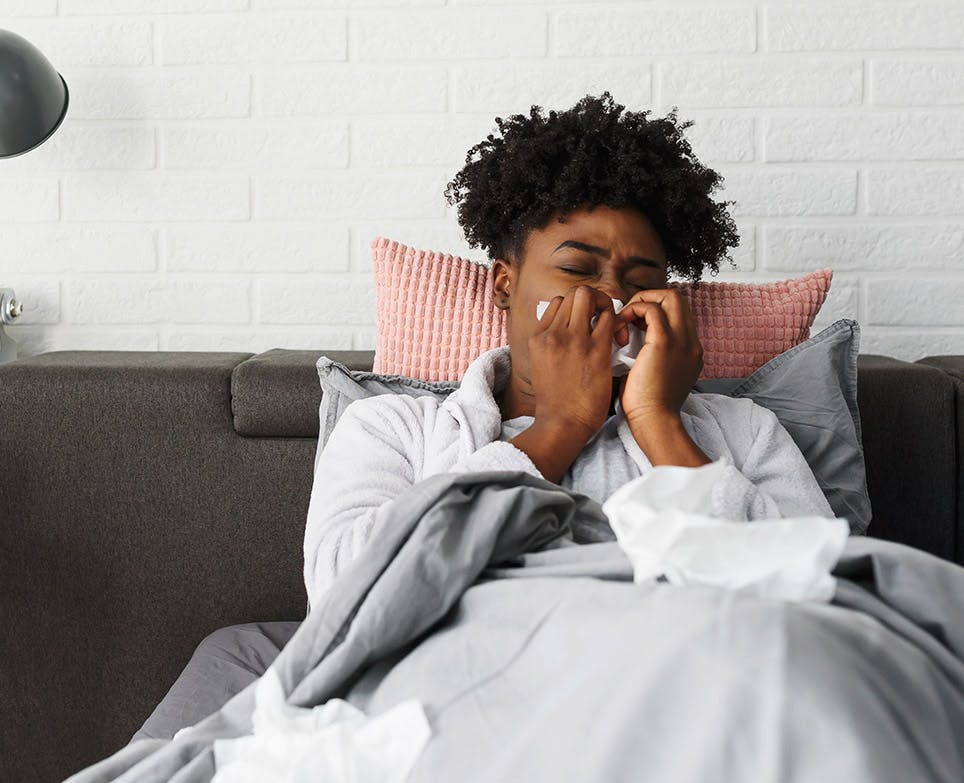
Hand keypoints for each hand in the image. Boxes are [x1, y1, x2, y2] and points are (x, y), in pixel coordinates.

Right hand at [527, 285, 616, 442]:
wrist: (561, 425)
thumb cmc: (555, 401)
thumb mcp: (539, 365)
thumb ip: (550, 344)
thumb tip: (562, 330)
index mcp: (538, 337)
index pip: (558, 302)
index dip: (575, 308)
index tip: (585, 323)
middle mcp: (553, 333)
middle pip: (574, 293)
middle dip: (592, 299)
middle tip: (602, 318)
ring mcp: (573, 340)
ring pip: (590, 297)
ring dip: (604, 305)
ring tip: (611, 326)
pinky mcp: (595, 350)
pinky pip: (610, 318)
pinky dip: (618, 321)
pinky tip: (619, 337)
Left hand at [617, 288, 703, 424]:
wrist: (654, 423)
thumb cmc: (647, 407)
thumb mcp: (655, 376)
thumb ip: (651, 357)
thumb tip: (629, 342)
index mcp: (690, 351)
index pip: (677, 314)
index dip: (654, 311)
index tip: (633, 325)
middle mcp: (691, 342)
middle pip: (677, 298)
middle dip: (649, 299)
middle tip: (628, 317)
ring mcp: (681, 340)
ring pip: (669, 296)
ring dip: (641, 302)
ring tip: (623, 323)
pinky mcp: (664, 342)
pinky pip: (651, 309)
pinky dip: (632, 311)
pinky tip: (619, 328)